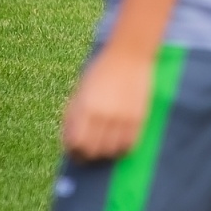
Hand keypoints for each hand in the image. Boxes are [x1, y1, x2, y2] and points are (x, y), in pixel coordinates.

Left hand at [62, 45, 154, 160]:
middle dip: (90, 155)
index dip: (74, 152)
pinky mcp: (139, 117)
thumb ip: (74, 117)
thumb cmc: (100, 72)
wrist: (129, 55)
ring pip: (112, 150)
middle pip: (93, 150)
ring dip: (107, 153)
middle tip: (91, 152)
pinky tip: (120, 142)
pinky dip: (123, 148)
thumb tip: (71, 143)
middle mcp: (103, 115)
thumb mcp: (80, 93)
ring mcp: (122, 117)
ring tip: (106, 147)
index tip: (76, 152)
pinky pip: (130, 144)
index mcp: (84, 108)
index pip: (76, 143)